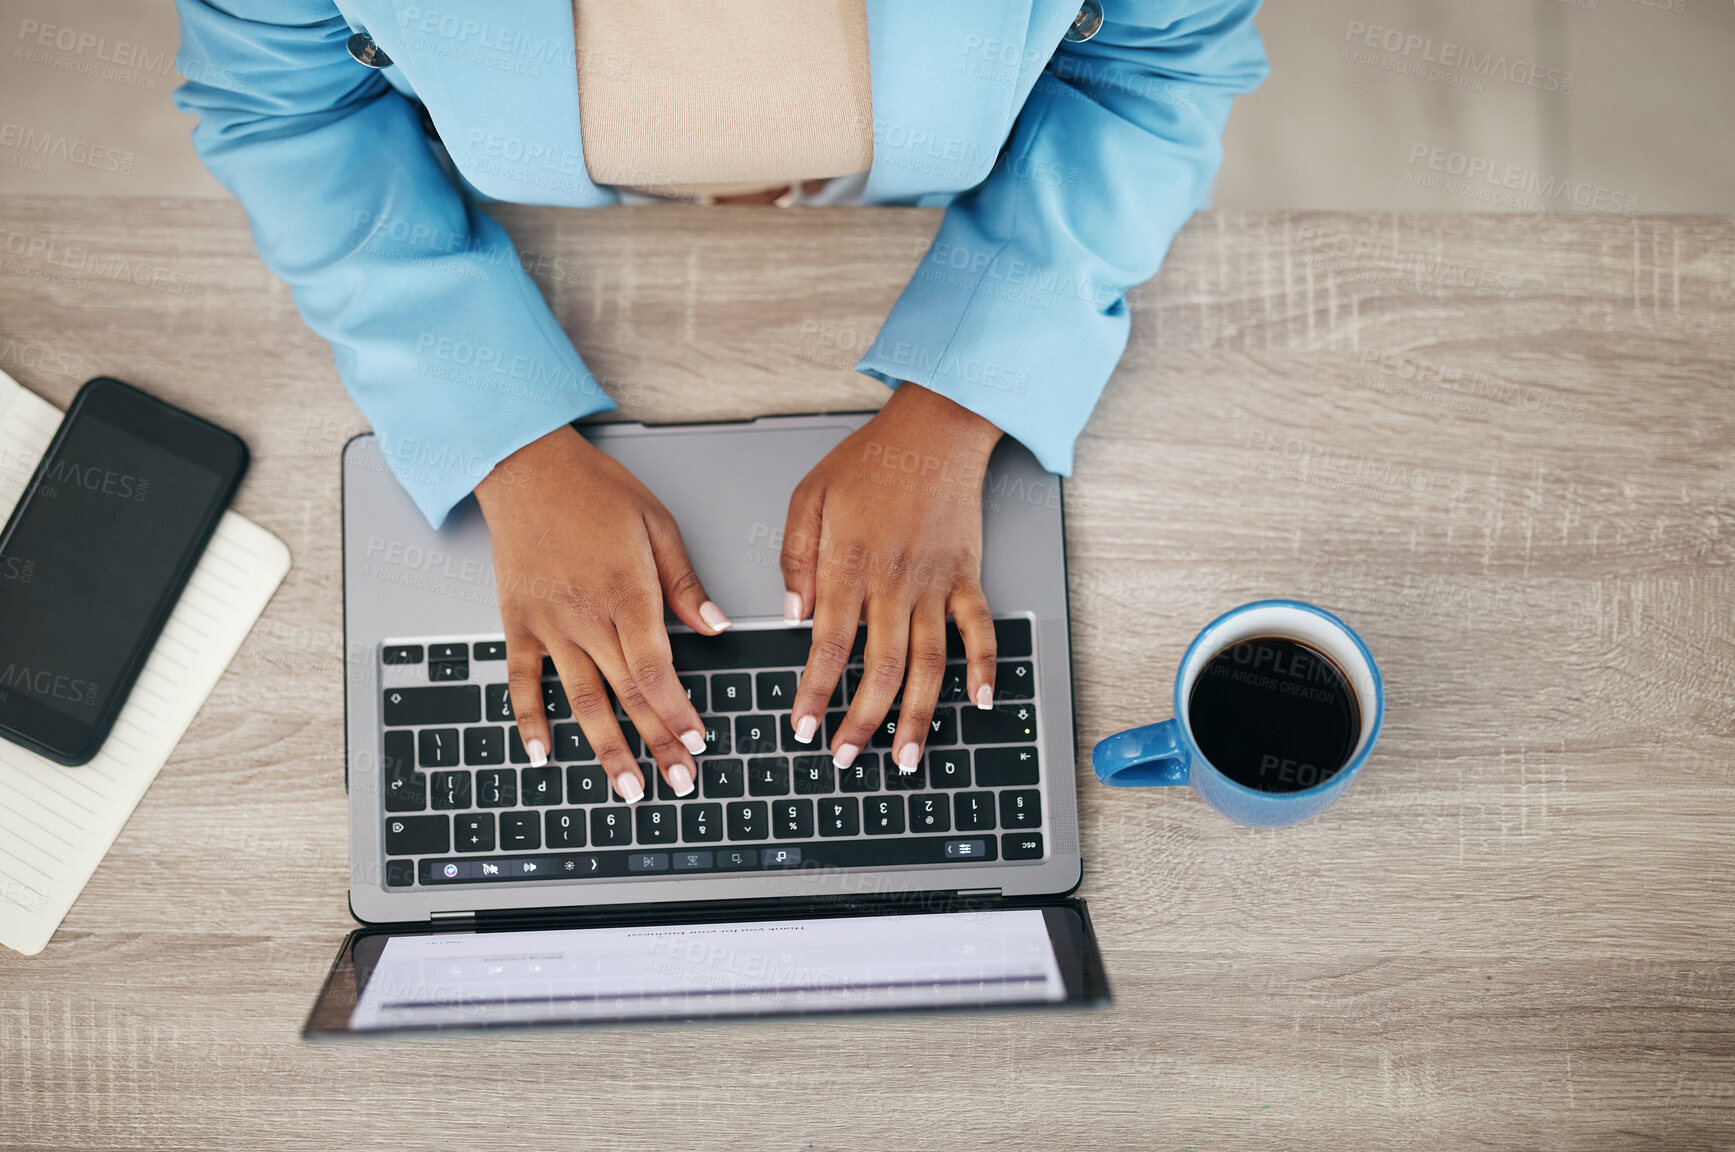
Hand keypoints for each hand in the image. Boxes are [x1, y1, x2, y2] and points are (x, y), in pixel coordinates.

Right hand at [475, 425, 730, 802]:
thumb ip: (685, 585)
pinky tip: (544, 754)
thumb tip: (717, 628)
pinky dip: (531, 721)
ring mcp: (549, 626)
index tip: (699, 743)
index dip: (679, 713)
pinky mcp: (519, 625)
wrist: (526, 469)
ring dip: (606, 749)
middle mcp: (587, 619)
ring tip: (627, 787)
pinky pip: (522, 683)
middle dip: (657, 744)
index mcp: (627, 594)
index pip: (658, 671)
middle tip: (679, 781)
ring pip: (581, 701)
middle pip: (628, 695)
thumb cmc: (594, 490)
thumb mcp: (657, 525)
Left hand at [779, 383, 1002, 776]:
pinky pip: (981, 630)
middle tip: (845, 758)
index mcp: (849, 565)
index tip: (802, 726)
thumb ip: (796, 558)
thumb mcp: (810, 496)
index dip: (815, 691)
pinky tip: (981, 702)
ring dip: (918, 716)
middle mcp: (894, 583)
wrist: (936, 429)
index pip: (829, 645)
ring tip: (905, 758)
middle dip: (861, 722)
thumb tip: (792, 615)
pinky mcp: (968, 576)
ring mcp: (936, 584)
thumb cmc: (871, 460)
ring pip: (929, 664)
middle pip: (879, 669)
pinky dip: (985, 667)